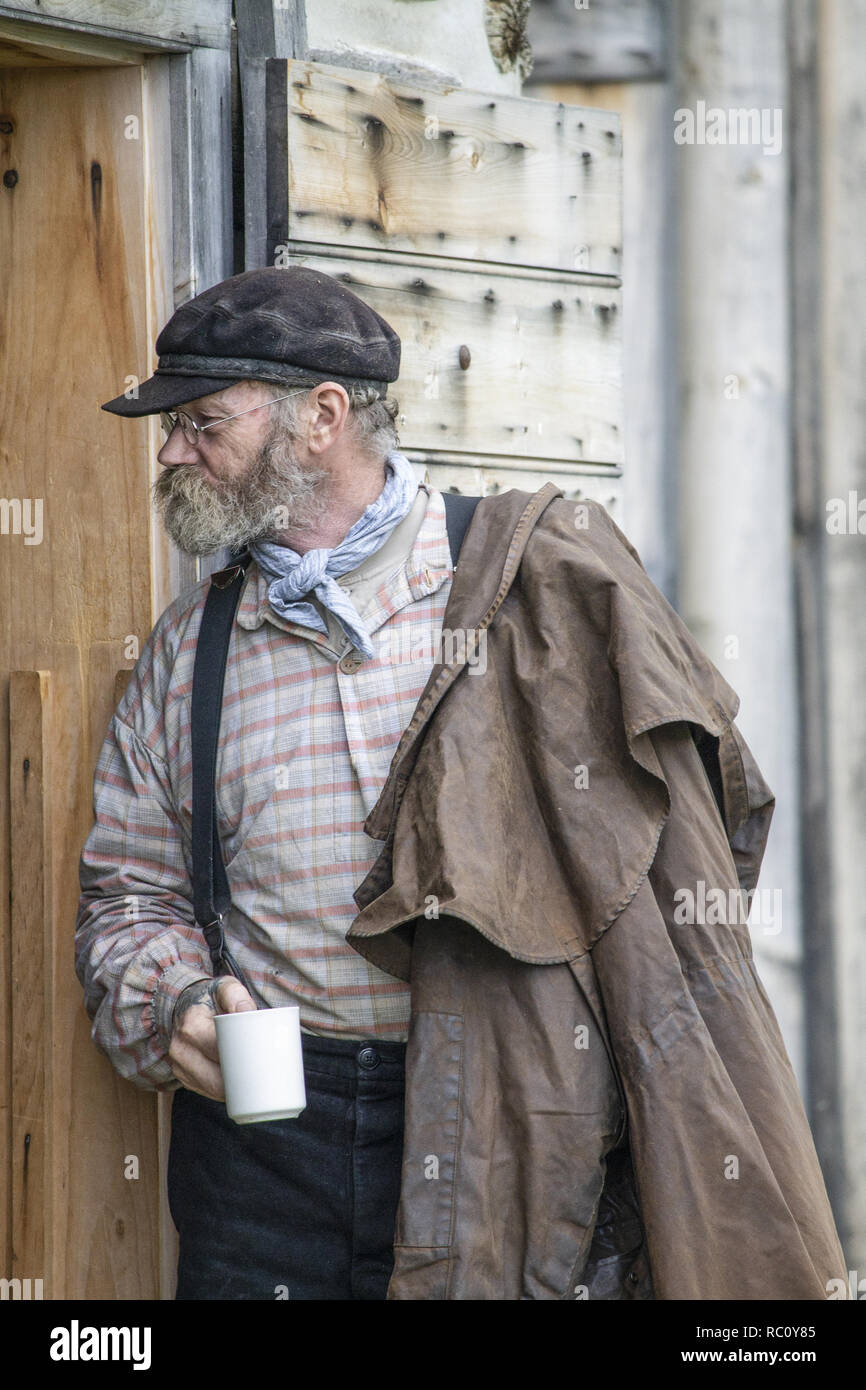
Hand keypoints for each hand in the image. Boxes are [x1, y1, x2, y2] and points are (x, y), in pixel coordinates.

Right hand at [168, 976, 256, 1100]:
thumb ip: (237, 995)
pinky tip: (236, 1090)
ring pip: (210, 1089)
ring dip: (231, 1091)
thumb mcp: (224, 988)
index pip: (218, 1049)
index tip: (260, 1062)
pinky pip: (204, 1091)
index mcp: (192, 1024)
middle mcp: (181, 1048)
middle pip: (215, 1077)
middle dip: (240, 1081)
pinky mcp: (181, 1076)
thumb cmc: (211, 998)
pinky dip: (221, 1092)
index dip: (240, 1059)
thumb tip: (248, 1011)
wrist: (184, 1004)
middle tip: (264, 1079)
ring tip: (254, 1086)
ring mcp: (179, 1065)